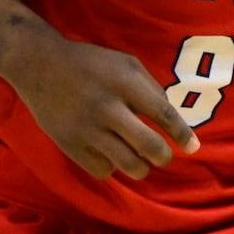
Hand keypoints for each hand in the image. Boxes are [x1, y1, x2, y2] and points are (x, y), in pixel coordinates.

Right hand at [4, 33, 198, 179]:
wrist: (39, 65)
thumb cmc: (90, 63)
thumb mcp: (125, 63)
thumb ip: (150, 89)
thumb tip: (173, 120)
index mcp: (125, 83)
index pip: (163, 113)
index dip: (182, 134)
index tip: (193, 147)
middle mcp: (107, 107)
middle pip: (149, 146)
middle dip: (163, 156)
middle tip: (163, 155)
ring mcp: (87, 129)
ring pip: (128, 165)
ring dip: (141, 166)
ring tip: (139, 158)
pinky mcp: (70, 145)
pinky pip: (103, 170)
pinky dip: (112, 166)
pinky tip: (110, 153)